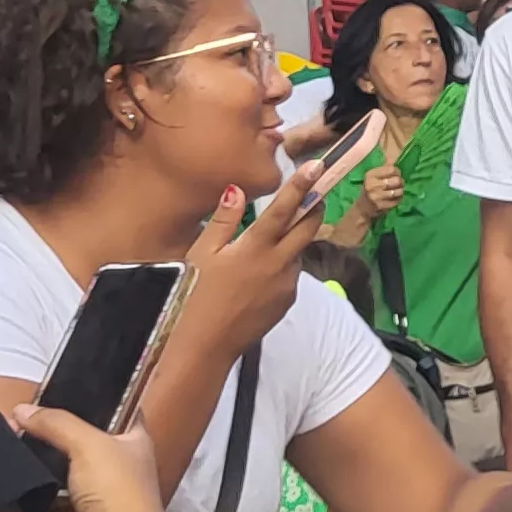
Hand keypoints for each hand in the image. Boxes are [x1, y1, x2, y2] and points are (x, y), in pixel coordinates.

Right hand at [16, 404, 163, 511]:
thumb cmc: (120, 491)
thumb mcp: (88, 443)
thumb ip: (56, 423)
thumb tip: (23, 410)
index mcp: (134, 442)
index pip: (120, 412)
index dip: (98, 400)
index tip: (68, 391)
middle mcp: (118, 469)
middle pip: (81, 445)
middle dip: (54, 439)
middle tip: (24, 425)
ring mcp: (97, 498)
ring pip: (61, 477)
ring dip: (40, 471)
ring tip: (14, 452)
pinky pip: (47, 509)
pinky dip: (32, 503)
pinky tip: (15, 489)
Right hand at [177, 174, 325, 369]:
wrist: (206, 345)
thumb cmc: (194, 295)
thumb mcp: (201, 254)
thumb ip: (223, 220)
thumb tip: (237, 190)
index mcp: (255, 247)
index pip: (284, 209)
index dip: (302, 185)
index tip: (317, 166)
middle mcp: (278, 263)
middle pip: (308, 227)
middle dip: (315, 206)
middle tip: (316, 192)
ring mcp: (287, 283)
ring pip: (298, 252)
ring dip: (292, 241)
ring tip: (264, 245)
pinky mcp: (288, 300)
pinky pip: (290, 274)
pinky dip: (282, 266)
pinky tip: (257, 275)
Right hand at [359, 163, 405, 221]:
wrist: (362, 208)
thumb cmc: (370, 189)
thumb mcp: (373, 177)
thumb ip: (384, 169)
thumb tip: (395, 159)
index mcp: (370, 175)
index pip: (392, 169)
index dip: (397, 172)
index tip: (396, 175)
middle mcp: (371, 184)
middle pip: (397, 180)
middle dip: (401, 182)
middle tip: (398, 184)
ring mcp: (376, 196)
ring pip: (399, 191)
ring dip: (400, 191)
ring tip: (397, 192)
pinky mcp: (381, 206)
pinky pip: (397, 201)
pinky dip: (398, 199)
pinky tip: (394, 199)